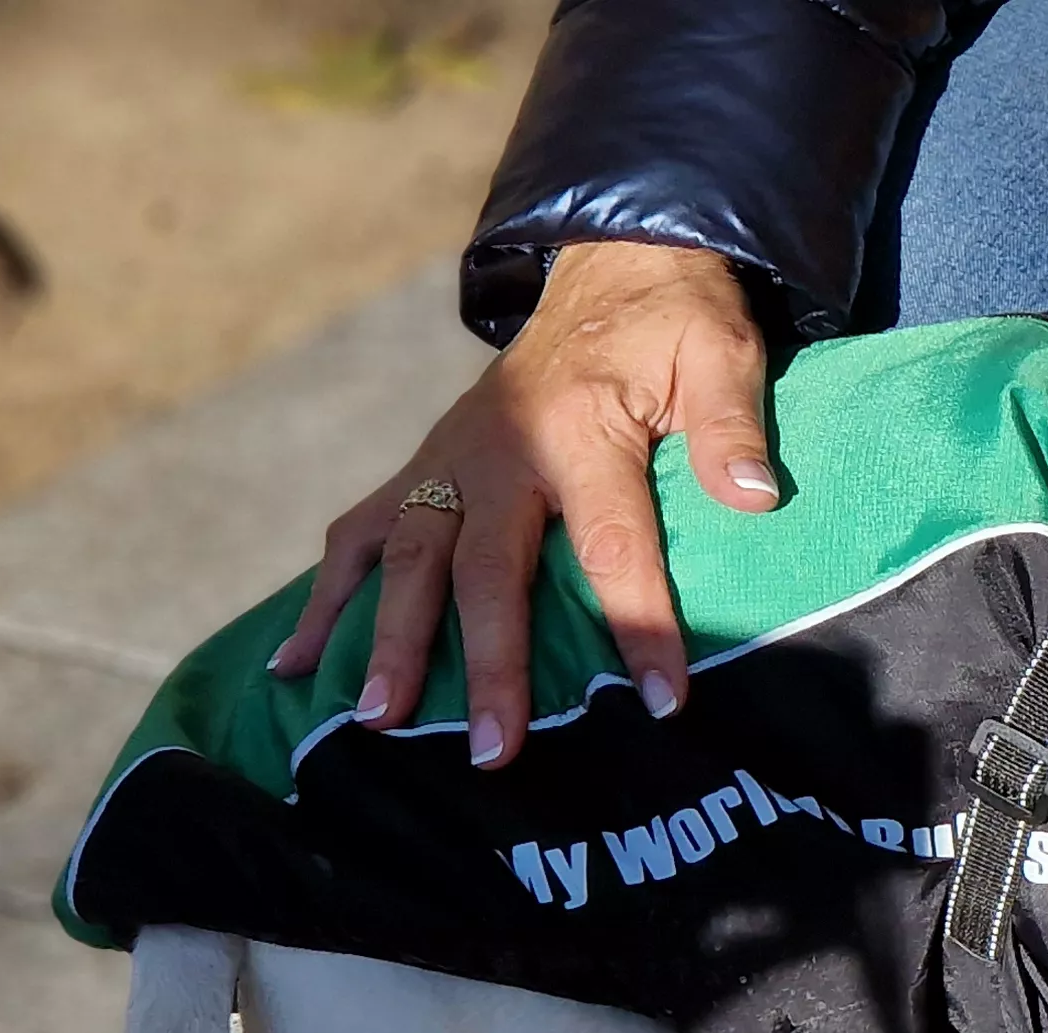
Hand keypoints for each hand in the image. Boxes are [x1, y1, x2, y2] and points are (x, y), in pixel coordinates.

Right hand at [275, 241, 775, 767]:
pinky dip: (325, 599)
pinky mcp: (422, 470)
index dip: (638, 624)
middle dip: (487, 663)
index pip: (612, 543)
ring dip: (388, 643)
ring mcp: (448, 462)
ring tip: (376, 723)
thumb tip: (755, 497)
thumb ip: (731, 426)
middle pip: (485, 569)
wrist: (609, 268)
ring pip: (409, 560)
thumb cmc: (672, 324)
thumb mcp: (720, 353)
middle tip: (491, 750)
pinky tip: (292, 667)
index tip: (660, 702)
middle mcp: (498, 452)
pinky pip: (360, 536)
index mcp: (578, 431)